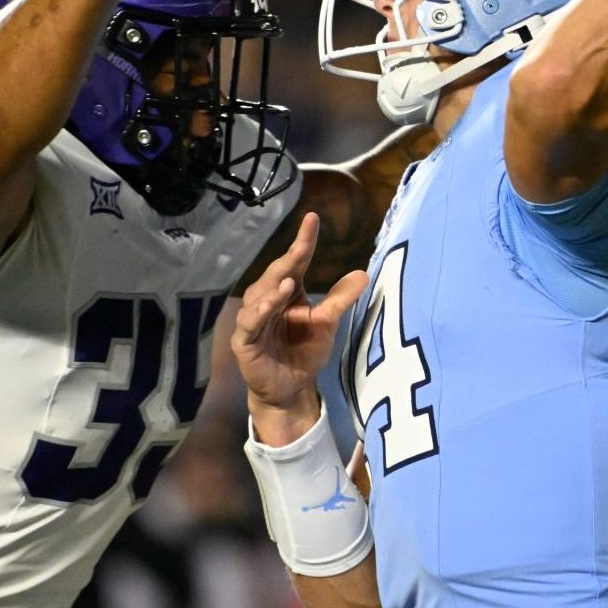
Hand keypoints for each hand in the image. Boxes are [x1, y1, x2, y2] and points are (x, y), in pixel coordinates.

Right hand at [232, 212, 368, 444]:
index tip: (312, 218)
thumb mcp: (327, 324)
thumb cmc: (305, 352)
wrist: (290, 389)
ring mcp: (253, 320)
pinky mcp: (245, 341)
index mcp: (286, 292)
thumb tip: (363, 273)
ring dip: (274, 288)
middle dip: (289, 259)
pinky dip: (260, 313)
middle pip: (276, 274)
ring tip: (289, 278)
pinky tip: (271, 305)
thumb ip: (340, 300)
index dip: (303, 241)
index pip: (295, 262)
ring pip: (260, 296)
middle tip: (303, 244)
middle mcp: (267, 300)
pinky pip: (250, 323)